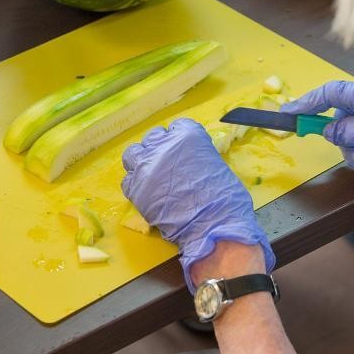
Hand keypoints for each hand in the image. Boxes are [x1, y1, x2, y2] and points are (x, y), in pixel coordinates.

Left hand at [122, 118, 275, 290]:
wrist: (213, 226)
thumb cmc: (225, 198)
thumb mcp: (216, 166)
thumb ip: (199, 156)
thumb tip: (190, 162)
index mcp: (187, 136)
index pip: (178, 127)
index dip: (180, 140)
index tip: (183, 151)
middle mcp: (163, 145)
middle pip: (154, 137)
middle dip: (159, 148)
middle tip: (167, 164)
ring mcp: (146, 166)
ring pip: (133, 154)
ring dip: (141, 161)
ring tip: (151, 175)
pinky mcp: (136, 188)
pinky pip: (128, 180)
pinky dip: (136, 185)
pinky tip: (147, 193)